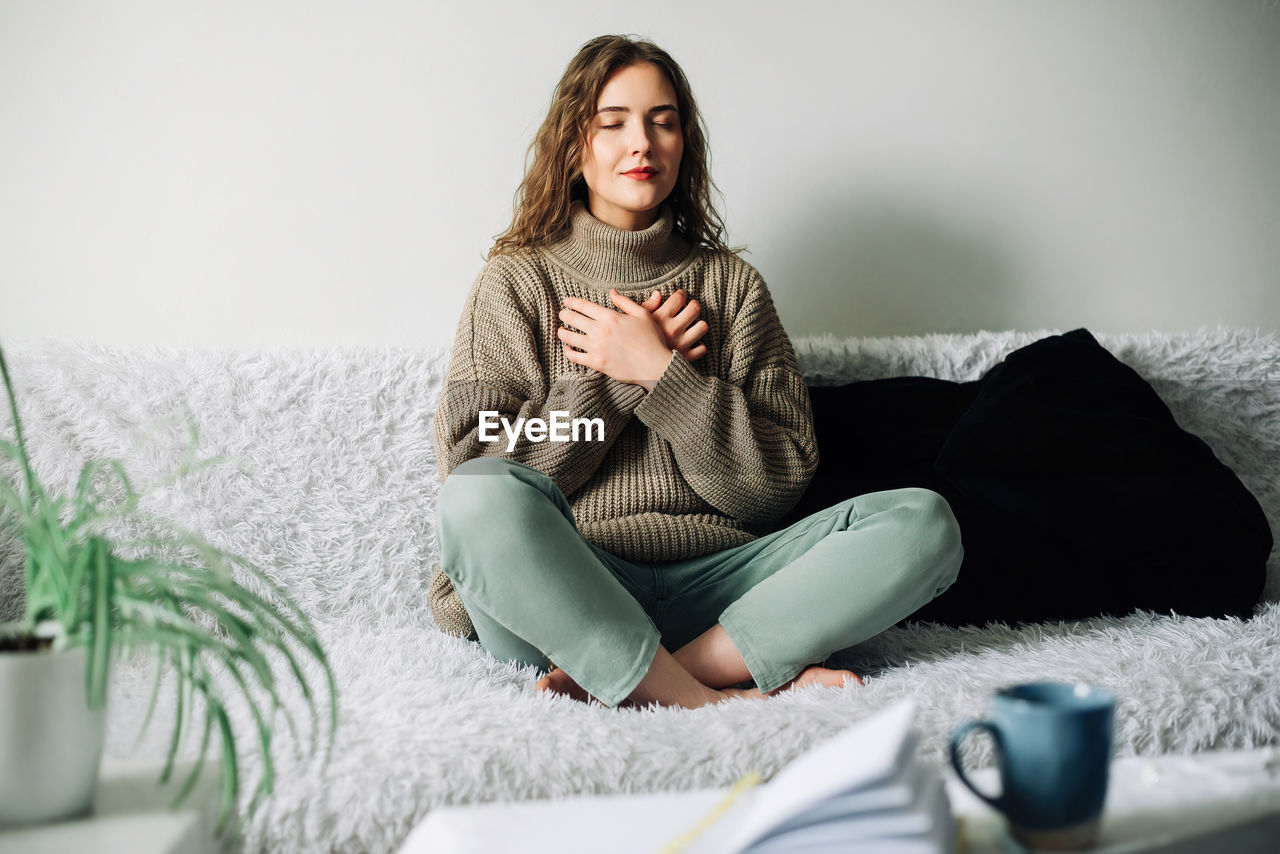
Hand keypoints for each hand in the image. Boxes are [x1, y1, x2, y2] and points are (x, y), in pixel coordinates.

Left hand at [558, 290, 672, 389]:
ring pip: (569, 337)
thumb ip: (625, 302)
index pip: (584, 306)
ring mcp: (597, 347)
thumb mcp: (642, 314)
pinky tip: (567, 349)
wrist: (655, 365)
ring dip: (562, 332)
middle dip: (564, 315)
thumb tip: (612, 291)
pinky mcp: (596, 363)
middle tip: (562, 314)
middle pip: (572, 319)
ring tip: (561, 331)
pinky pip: (575, 357)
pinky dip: (568, 352)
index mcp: (610, 317)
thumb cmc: (652, 339)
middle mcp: (600, 330)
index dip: (572, 302)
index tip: (566, 301)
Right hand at [639, 288, 707, 361]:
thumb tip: (657, 294)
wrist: (636, 368)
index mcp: (660, 317)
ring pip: (702, 327)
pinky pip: (701, 348)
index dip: (681, 294)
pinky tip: (692, 344)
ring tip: (693, 326)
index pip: (679, 298)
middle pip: (694, 308)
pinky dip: (698, 346)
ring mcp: (681, 344)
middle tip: (690, 308)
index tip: (681, 296)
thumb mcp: (634, 322)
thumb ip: (646, 306)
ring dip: (699, 325)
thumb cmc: (632, 344)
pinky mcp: (686, 358)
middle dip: (693, 306)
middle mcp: (673, 329)